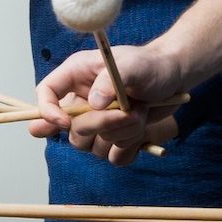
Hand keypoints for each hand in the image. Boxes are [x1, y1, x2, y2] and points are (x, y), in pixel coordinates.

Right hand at [29, 44, 186, 165]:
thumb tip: (94, 104)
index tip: (64, 123)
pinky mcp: (115, 138)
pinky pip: (112, 157)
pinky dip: (128, 148)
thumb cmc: (151, 65)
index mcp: (76, 76)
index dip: (48, 111)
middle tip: (125, 112)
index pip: (46, 93)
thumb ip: (109, 81)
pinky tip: (141, 129)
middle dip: (99, 125)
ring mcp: (98, 122)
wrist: (176, 78)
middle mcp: (82, 100)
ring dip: (120, 135)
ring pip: (92, 147)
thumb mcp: (132, 65)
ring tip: (140, 113)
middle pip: (70, 130)